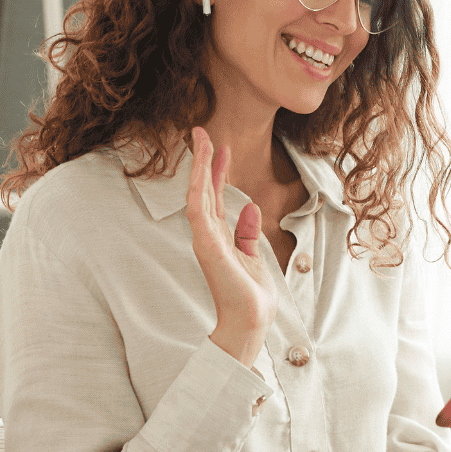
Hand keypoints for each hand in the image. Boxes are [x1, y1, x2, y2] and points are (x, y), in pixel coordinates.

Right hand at [185, 126, 278, 366]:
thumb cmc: (251, 296)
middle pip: (203, 189)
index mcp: (219, 236)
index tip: (220, 146)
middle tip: (202, 130)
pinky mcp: (207, 246)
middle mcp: (208, 235)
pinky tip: (201, 168)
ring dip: (198, 166)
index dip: (216, 170)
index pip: (214, 196)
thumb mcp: (253, 256)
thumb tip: (250, 206)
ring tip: (201, 139)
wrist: (251, 321)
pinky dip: (199, 188)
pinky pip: (198, 211)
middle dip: (203, 159)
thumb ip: (248, 232)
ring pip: (197, 194)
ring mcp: (205, 240)